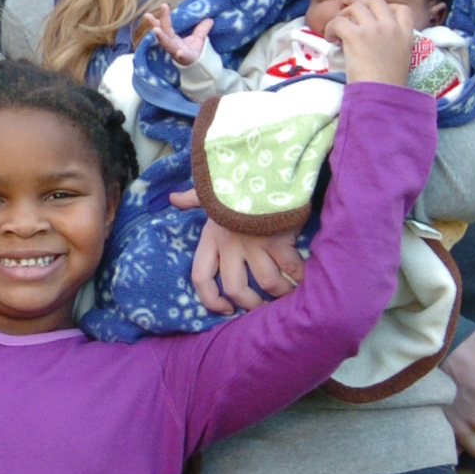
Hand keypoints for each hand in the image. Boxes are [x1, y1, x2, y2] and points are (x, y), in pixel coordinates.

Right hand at [145, 6, 212, 67]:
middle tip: (148, 15)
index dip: (162, 17)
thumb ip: (202, 27)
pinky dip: (180, 54)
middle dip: (156, 24)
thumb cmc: (194, 51)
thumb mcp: (199, 37)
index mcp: (173, 38)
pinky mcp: (186, 60)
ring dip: (161, 37)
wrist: (200, 67)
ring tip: (156, 30)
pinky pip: (182, 57)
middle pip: (163, 33)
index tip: (162, 5)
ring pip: (167, 45)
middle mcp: (172, 45)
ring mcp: (177, 52)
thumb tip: (209, 17)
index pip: (165, 26)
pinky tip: (179, 52)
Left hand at [170, 190, 302, 312]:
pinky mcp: (278, 240)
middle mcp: (230, 245)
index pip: (201, 277)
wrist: (263, 165)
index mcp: (211, 236)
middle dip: (250, 304)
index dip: (210, 300)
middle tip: (261, 305)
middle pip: (235, 289)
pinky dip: (298, 276)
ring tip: (286, 291)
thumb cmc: (237, 180)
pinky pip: (290, 269)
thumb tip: (173, 198)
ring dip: (279, 292)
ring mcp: (255, 244)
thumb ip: (194, 198)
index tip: (225, 308)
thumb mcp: (211, 189)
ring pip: (267, 283)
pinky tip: (301, 276)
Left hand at [327, 0, 414, 86]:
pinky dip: (331, 28)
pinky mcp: (356, 36)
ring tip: (339, 31)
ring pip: (355, 7)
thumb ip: (392, 42)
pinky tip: (331, 39)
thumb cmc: (389, 84)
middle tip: (350, 20)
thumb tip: (370, 36)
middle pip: (374, 2)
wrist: (381, 95)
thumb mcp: (400, 58)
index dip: (386, 9)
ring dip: (344, 16)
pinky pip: (338, 21)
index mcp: (406, 33)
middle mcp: (391, 26)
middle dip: (360, 7)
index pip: (401, 8)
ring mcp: (373, 29)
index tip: (374, 19)